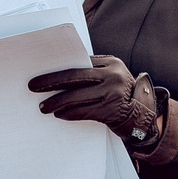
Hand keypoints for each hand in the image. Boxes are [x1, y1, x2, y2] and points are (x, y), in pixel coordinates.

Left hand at [31, 54, 163, 146]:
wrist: (143, 115)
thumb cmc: (120, 95)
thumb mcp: (112, 78)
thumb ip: (93, 73)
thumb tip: (59, 74)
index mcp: (111, 63)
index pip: (79, 63)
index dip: (59, 69)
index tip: (41, 74)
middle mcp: (113, 75)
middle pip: (75, 77)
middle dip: (51, 82)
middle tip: (34, 87)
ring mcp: (112, 93)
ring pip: (76, 96)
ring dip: (56, 102)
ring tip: (43, 107)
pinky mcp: (110, 111)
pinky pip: (83, 111)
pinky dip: (69, 113)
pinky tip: (59, 114)